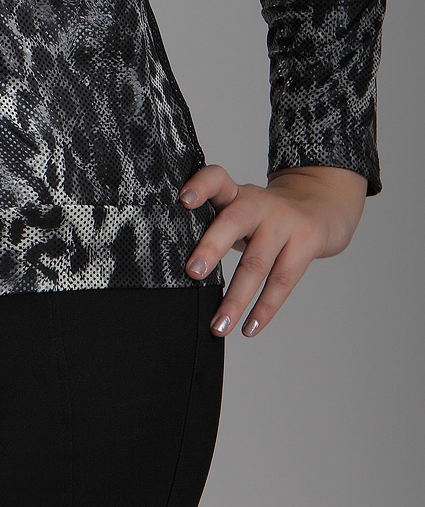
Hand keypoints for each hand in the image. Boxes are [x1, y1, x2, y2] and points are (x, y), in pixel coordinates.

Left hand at [179, 163, 368, 337]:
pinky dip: (265, 308)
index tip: (183, 200)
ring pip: (257, 262)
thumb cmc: (269, 215)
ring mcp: (285, 222)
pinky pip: (283, 280)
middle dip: (211, 247)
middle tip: (192, 272)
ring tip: (218, 326)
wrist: (324, 203)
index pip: (217, 178)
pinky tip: (250, 328)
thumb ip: (215, 226)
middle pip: (234, 222)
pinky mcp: (307, 242)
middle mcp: (259, 204)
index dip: (201, 185)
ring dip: (236, 299)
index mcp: (237, 193)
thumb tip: (182, 269)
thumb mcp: (242, 208)